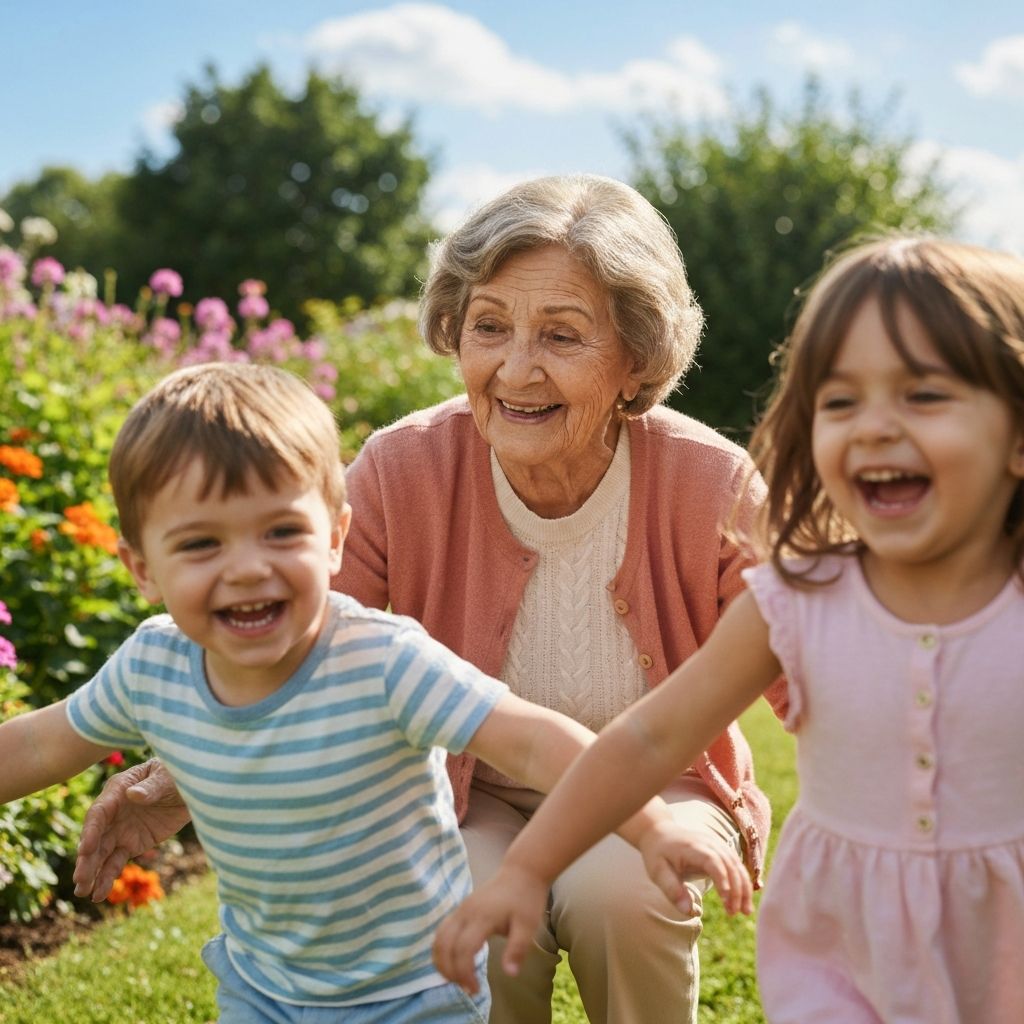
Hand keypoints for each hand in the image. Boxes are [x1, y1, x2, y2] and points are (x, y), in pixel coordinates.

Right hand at [73, 758, 190, 900]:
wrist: (193, 789)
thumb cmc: (176, 776)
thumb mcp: (167, 778)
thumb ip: (151, 787)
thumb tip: (133, 794)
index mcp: (118, 790)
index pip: (99, 813)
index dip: (91, 831)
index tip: (85, 850)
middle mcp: (113, 812)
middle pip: (95, 837)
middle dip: (86, 859)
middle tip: (80, 880)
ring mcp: (120, 830)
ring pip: (101, 854)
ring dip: (92, 872)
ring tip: (84, 893)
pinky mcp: (131, 844)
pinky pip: (116, 862)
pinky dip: (107, 877)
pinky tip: (99, 894)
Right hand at [433, 866, 547, 993]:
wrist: (521, 872)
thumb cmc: (526, 899)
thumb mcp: (528, 925)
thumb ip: (517, 949)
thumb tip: (510, 974)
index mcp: (482, 917)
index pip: (464, 950)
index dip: (465, 973)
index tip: (475, 990)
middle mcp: (466, 912)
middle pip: (445, 945)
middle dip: (450, 971)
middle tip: (466, 987)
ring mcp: (461, 909)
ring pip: (439, 938)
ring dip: (441, 961)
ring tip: (456, 978)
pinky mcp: (460, 909)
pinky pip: (442, 931)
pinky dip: (441, 950)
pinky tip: (452, 962)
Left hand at [638, 819, 753, 916]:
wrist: (659, 833)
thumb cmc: (658, 854)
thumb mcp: (658, 872)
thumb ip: (673, 890)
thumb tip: (689, 912)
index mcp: (692, 847)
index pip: (713, 861)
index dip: (722, 879)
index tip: (726, 900)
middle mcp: (708, 843)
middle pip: (729, 864)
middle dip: (736, 889)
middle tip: (734, 913)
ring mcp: (717, 844)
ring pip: (737, 865)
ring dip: (744, 888)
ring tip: (745, 912)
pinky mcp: (721, 850)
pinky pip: (736, 865)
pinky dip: (742, 882)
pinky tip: (743, 900)